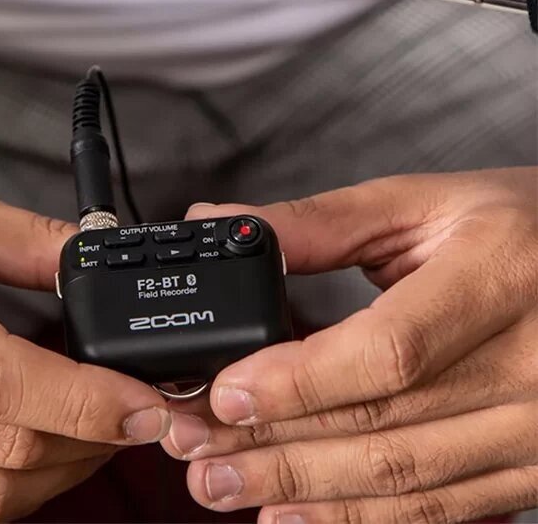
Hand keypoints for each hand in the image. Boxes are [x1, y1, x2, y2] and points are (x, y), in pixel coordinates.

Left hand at [162, 169, 537, 523]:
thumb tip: (223, 227)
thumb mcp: (418, 205)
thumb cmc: (511, 224)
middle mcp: (529, 362)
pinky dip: (361, 516)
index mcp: (497, 276)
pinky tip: (295, 513)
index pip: (390, 351)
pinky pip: (440, 505)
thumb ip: (317, 221)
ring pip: (404, 477)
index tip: (226, 393)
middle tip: (195, 446)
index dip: (301, 381)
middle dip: (276, 443)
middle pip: (384, 424)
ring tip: (223, 484)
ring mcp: (536, 426)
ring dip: (304, 489)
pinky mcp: (529, 462)